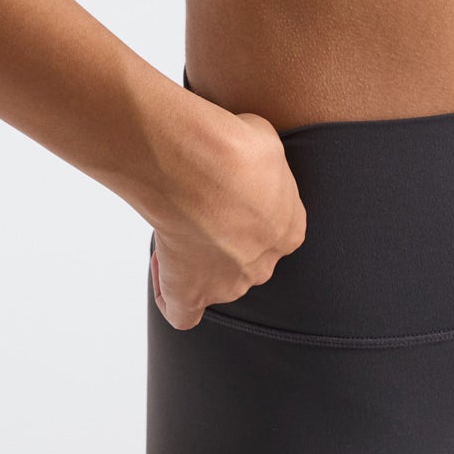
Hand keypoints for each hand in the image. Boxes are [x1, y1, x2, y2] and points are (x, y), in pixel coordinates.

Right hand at [148, 102, 307, 330]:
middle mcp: (264, 262)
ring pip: (217, 282)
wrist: (200, 165)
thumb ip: (258, 161)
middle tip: (199, 204)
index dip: (247, 209)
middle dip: (224, 235)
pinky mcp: (190, 291)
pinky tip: (164, 270)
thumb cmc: (235, 147)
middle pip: (246, 259)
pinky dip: (172, 297)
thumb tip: (242, 150)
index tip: (224, 190)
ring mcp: (228, 282)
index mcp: (289, 230)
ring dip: (198, 259)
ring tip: (176, 224)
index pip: (272, 230)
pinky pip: (183, 313)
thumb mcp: (264, 140)